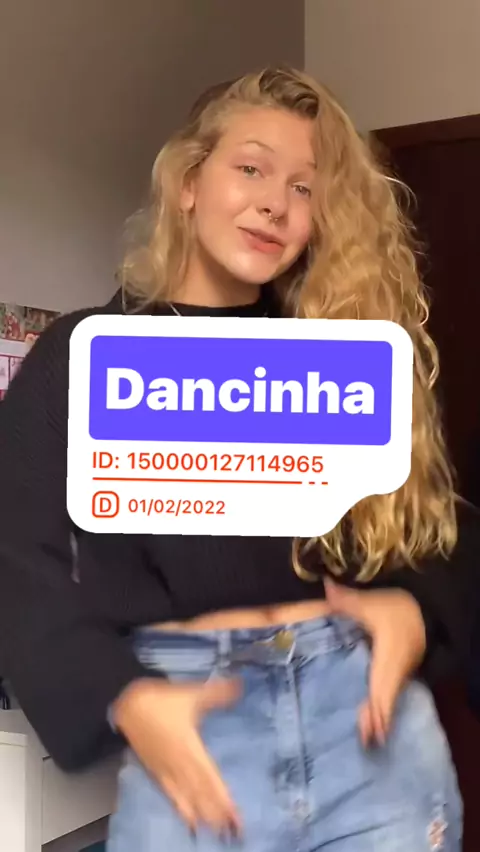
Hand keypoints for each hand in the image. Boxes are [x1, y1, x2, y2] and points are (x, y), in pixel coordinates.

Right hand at [112, 677, 241, 835]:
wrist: (127, 704)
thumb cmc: (161, 700)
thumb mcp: (191, 694)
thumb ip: (217, 693)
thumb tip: (240, 686)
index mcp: (190, 749)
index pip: (210, 779)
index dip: (223, 799)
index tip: (236, 817)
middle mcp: (179, 765)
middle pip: (201, 793)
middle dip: (217, 812)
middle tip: (233, 831)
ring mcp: (167, 771)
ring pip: (188, 797)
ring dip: (203, 814)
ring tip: (217, 830)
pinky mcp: (157, 772)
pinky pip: (171, 795)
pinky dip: (182, 809)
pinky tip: (189, 822)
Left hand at [324, 578, 425, 746]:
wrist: (425, 611)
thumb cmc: (398, 610)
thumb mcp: (372, 603)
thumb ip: (348, 600)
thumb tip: (325, 586)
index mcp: (388, 657)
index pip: (383, 686)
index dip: (378, 708)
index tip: (371, 731)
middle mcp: (394, 671)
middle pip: (384, 700)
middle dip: (374, 721)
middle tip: (363, 742)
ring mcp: (396, 675)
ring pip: (385, 700)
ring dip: (376, 717)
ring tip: (364, 739)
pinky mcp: (395, 675)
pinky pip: (386, 695)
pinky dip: (378, 708)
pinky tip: (368, 719)